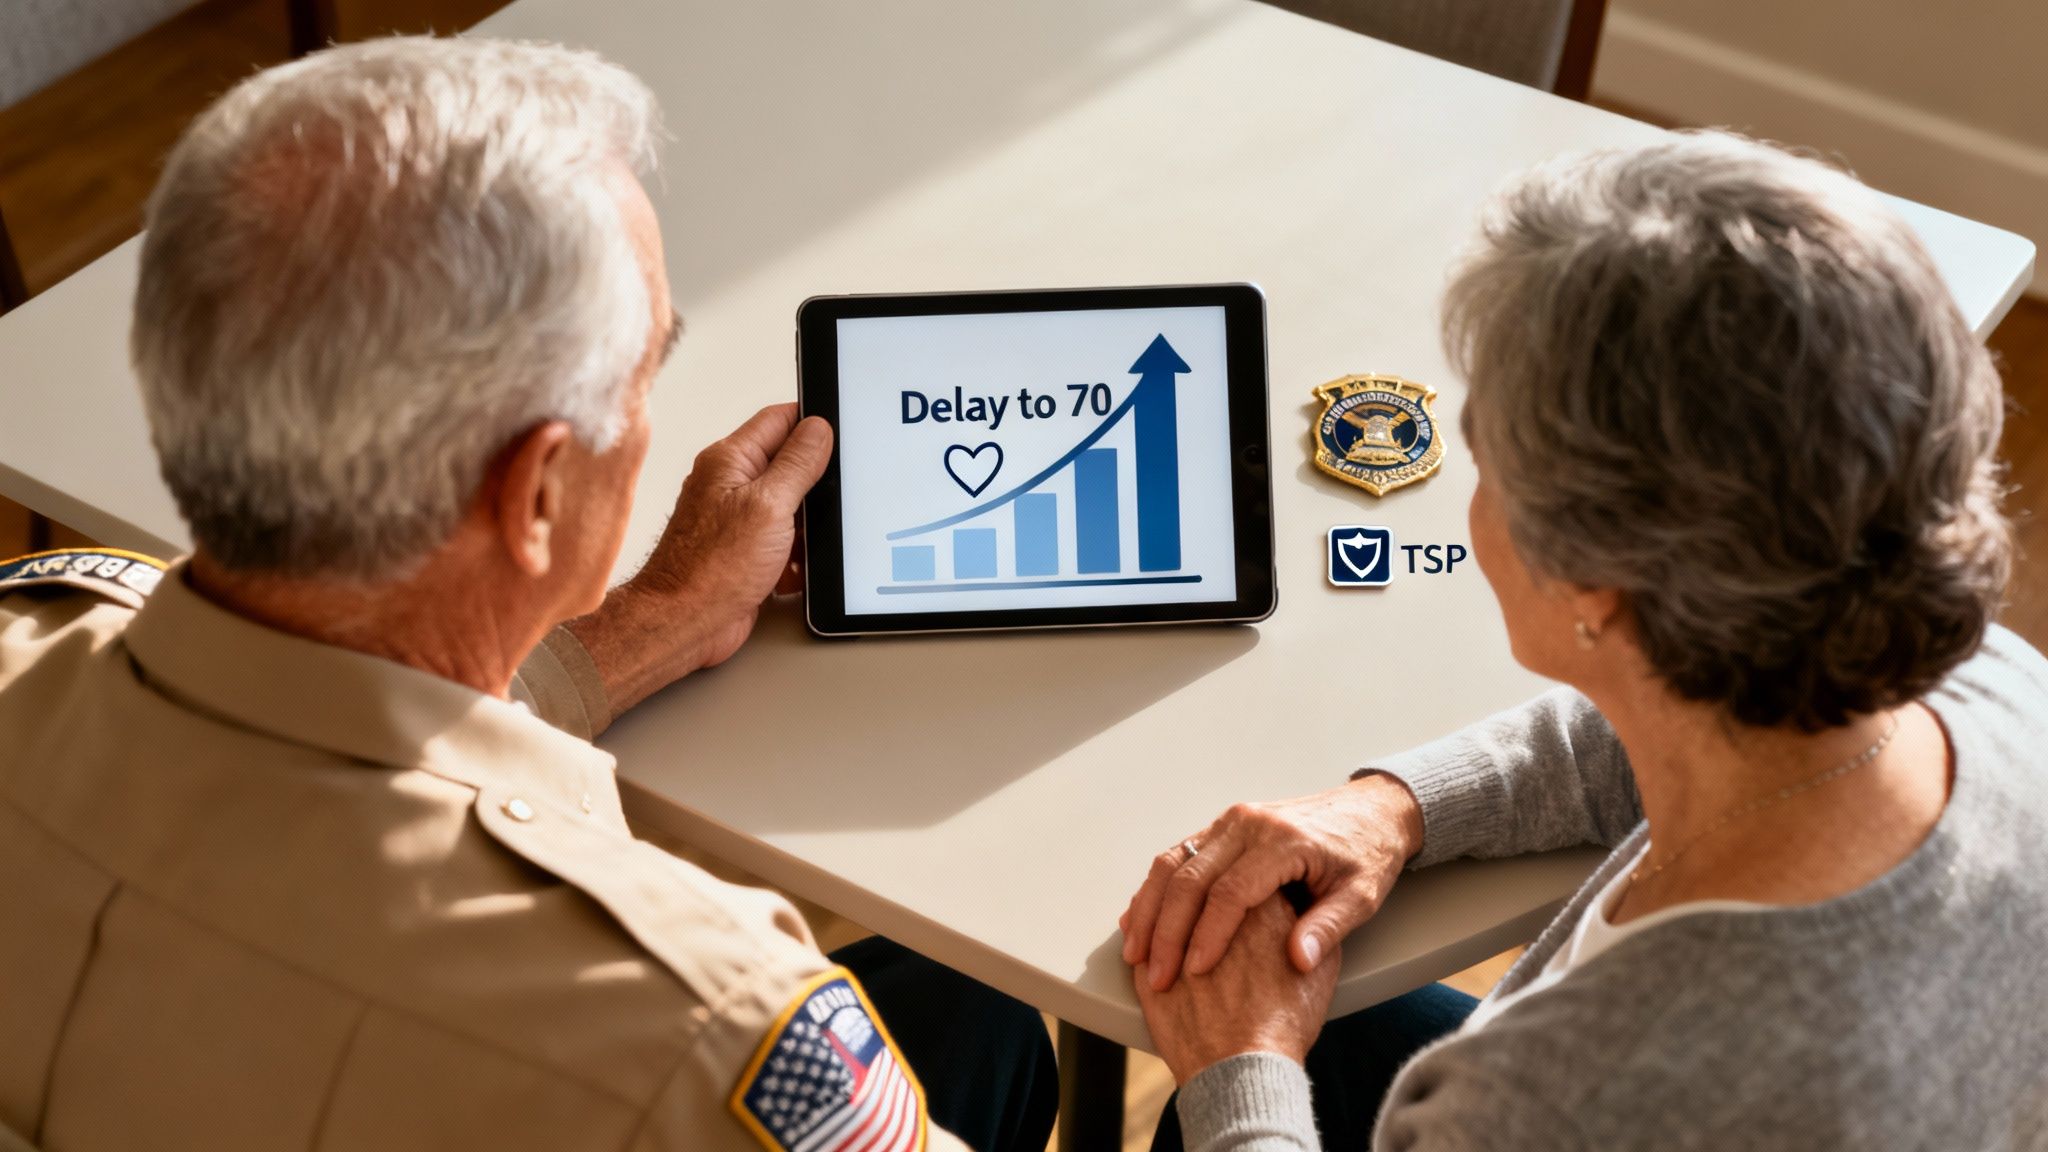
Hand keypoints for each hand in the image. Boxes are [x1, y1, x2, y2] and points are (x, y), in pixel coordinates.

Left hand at [567, 403, 831, 723]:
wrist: (685, 624)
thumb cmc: (711, 569)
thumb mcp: (769, 505)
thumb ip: (796, 463)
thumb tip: (818, 428)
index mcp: (729, 460)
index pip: (779, 420)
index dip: (813, 422)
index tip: (841, 434)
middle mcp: (729, 484)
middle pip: (787, 463)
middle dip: (815, 480)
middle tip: (830, 495)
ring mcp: (737, 518)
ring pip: (790, 506)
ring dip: (807, 523)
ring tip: (807, 538)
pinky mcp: (745, 551)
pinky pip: (783, 540)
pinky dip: (797, 553)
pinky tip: (795, 565)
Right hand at [1120, 773, 1423, 992]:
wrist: (1372, 810)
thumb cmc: (1367, 855)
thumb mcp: (1362, 896)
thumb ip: (1329, 928)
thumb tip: (1298, 962)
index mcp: (1283, 841)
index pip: (1232, 892)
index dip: (1209, 935)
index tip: (1195, 972)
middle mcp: (1248, 824)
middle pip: (1190, 878)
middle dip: (1168, 931)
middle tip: (1157, 975)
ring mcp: (1230, 822)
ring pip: (1173, 863)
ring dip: (1150, 909)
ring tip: (1136, 953)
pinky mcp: (1222, 828)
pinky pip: (1177, 856)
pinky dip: (1155, 891)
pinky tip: (1142, 920)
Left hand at [1134, 894, 1340, 1085]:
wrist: (1243, 1066)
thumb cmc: (1284, 1023)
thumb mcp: (1320, 970)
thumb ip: (1314, 932)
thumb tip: (1306, 919)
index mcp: (1259, 901)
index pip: (1244, 873)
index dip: (1244, 878)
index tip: (1243, 888)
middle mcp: (1211, 911)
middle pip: (1194, 881)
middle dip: (1193, 886)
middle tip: (1198, 893)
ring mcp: (1173, 936)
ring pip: (1160, 903)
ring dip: (1160, 905)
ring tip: (1165, 914)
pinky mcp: (1147, 967)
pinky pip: (1139, 938)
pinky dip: (1141, 933)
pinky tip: (1146, 939)